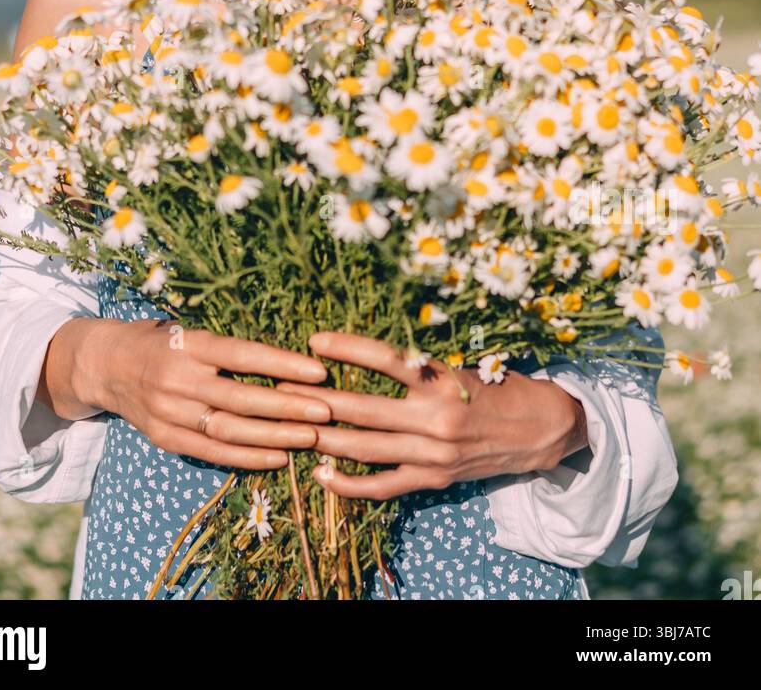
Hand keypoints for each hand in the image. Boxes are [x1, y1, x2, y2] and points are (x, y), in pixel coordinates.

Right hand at [57, 317, 334, 469]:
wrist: (105, 365)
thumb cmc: (161, 341)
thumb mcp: (190, 329)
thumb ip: (228, 346)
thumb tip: (288, 358)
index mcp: (189, 344)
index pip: (243, 355)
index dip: (282, 365)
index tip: (319, 371)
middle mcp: (178, 379)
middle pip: (242, 398)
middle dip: (289, 406)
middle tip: (327, 411)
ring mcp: (169, 412)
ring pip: (230, 430)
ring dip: (275, 436)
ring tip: (311, 437)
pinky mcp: (165, 438)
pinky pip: (212, 452)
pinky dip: (247, 457)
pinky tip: (278, 457)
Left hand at [275, 330, 587, 499]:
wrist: (541, 430)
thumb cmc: (499, 386)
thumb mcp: (463, 364)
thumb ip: (420, 364)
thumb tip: (368, 351)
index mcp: (444, 380)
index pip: (387, 359)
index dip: (347, 349)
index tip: (314, 339)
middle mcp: (436, 418)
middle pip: (364, 409)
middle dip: (319, 399)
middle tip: (283, 388)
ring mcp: (433, 454)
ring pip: (367, 448)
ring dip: (325, 439)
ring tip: (292, 426)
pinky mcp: (433, 480)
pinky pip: (384, 486)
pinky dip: (350, 484)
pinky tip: (322, 476)